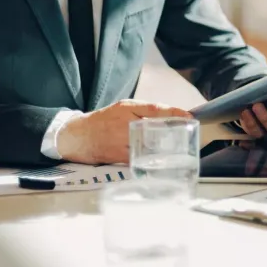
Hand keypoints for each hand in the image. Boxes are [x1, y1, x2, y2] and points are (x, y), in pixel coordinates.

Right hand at [56, 100, 190, 164]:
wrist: (77, 137)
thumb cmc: (104, 120)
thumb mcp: (123, 107)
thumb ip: (145, 110)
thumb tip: (170, 115)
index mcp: (126, 108)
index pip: (154, 109)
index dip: (174, 112)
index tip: (189, 116)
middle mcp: (124, 124)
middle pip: (154, 128)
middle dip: (172, 132)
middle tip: (186, 135)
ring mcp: (121, 141)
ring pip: (148, 145)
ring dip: (164, 147)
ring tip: (177, 149)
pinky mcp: (118, 157)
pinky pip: (139, 159)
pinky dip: (151, 159)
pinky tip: (160, 159)